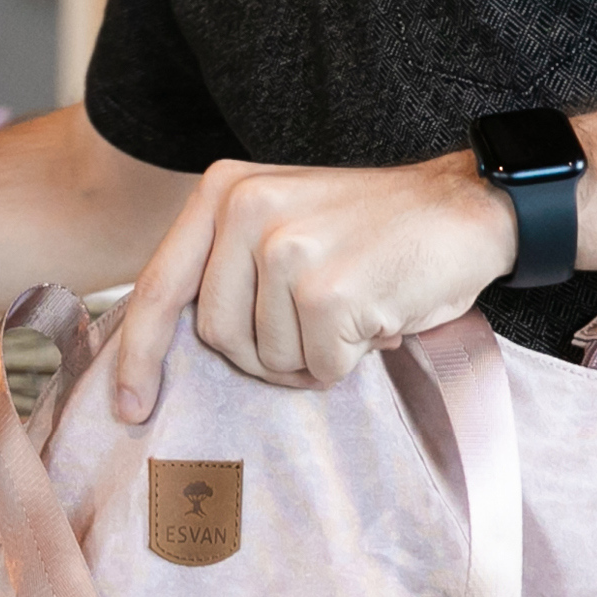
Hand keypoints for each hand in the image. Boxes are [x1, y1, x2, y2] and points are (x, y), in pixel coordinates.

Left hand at [113, 155, 514, 416]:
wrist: (467, 208)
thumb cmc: (375, 230)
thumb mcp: (285, 219)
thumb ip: (228, 263)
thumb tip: (170, 345)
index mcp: (226, 190)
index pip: (160, 286)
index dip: (139, 354)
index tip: (129, 405)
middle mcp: (248, 209)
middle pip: (216, 335)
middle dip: (266, 353)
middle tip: (319, 329)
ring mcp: (287, 248)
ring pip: (269, 357)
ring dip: (314, 355)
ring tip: (354, 310)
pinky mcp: (328, 289)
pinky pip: (319, 366)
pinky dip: (350, 358)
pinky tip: (377, 316)